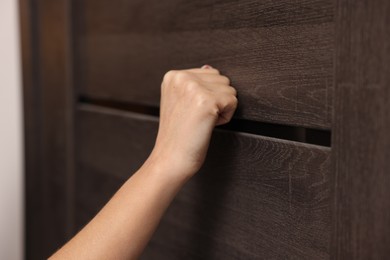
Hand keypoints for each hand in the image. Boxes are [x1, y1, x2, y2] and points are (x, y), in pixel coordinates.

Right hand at [148, 65, 237, 180]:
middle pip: (222, 79)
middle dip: (216, 100)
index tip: (190, 112)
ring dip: (221, 108)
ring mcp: (194, 87)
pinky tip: (207, 125)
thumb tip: (210, 68)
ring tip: (201, 121)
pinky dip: (225, 117)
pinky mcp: (207, 100)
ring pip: (229, 90)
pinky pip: (233, 102)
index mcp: (173, 75)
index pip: (210, 74)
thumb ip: (194, 83)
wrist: (171, 159)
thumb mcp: (178, 101)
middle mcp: (182, 77)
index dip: (206, 96)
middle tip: (196, 118)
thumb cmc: (177, 135)